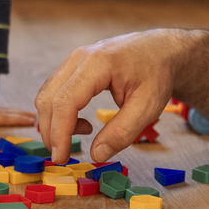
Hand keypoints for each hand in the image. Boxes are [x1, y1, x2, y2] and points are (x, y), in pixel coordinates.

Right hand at [0, 72, 35, 128]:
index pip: (0, 121)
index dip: (15, 122)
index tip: (30, 121)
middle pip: (4, 119)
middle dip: (19, 119)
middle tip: (36, 120)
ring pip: (5, 114)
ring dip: (17, 116)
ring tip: (32, 117)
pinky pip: (3, 110)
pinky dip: (12, 112)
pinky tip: (22, 112)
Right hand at [35, 30, 187, 163]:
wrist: (161, 50)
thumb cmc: (156, 74)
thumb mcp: (147, 107)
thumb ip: (122, 132)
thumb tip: (96, 155)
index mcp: (98, 64)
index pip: (66, 101)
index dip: (59, 132)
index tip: (61, 158)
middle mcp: (79, 58)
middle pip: (48, 98)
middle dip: (50, 131)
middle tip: (64, 156)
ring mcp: (74, 60)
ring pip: (47, 94)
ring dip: (54, 122)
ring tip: (84, 133)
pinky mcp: (73, 66)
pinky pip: (55, 91)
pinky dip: (59, 112)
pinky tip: (82, 123)